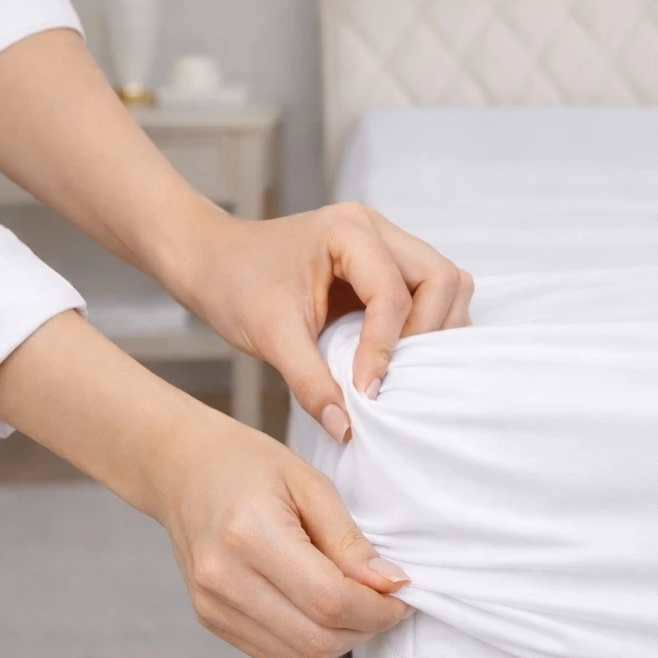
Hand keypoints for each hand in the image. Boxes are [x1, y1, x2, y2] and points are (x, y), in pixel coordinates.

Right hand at [157, 410, 410, 657]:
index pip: (329, 599)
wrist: (182, 467)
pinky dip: (312, 644)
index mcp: (250, 534)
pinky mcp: (210, 619)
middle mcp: (224, 578)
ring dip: (342, 641)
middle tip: (388, 601)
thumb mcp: (309, 482)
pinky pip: (275, 655)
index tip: (403, 592)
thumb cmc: (249, 464)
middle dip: (366, 627)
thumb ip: (349, 539)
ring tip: (361, 606)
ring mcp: (212, 605)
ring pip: (298, 656)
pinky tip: (328, 613)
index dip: (377, 607)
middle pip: (315, 637)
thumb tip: (391, 583)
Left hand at [179, 203, 473, 441]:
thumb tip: (346, 428)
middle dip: (427, 332)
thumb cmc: (234, 285)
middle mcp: (374, 228)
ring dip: (435, 327)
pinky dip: (425, 325)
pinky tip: (397, 354)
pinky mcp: (385, 263)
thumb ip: (310, 382)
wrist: (211, 262)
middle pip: (441, 278)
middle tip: (396, 373)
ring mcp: (384, 242)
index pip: (392, 293)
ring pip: (445, 282)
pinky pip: (428, 291)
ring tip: (402, 365)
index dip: (384, 348)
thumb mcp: (269, 336)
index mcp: (346, 231)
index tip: (366, 391)